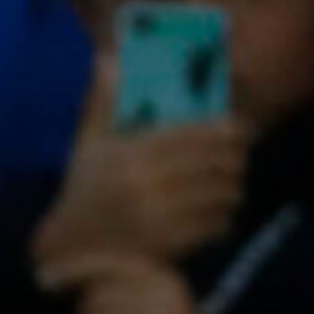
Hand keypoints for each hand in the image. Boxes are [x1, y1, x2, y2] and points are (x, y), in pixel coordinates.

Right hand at [35, 59, 248, 279]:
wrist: (72, 255)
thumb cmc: (82, 195)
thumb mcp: (86, 147)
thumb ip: (100, 104)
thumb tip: (106, 59)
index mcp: (130, 156)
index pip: (194, 136)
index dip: (227, 131)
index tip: (241, 128)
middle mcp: (147, 185)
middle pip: (216, 164)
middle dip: (236, 159)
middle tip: (240, 157)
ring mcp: (160, 217)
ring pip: (221, 194)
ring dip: (232, 189)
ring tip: (231, 186)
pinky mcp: (170, 244)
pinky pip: (216, 225)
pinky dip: (223, 218)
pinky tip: (218, 214)